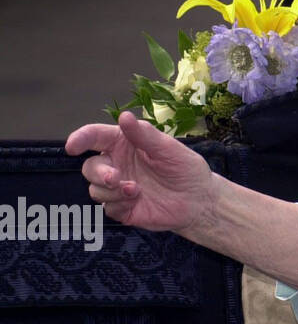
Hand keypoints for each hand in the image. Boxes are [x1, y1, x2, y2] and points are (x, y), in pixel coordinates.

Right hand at [66, 110, 216, 233]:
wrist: (198, 200)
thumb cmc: (185, 168)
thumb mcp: (168, 148)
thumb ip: (144, 135)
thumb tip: (124, 116)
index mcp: (125, 144)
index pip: (96, 137)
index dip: (80, 138)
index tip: (72, 146)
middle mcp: (117, 164)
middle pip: (89, 167)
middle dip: (98, 172)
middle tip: (114, 178)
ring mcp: (118, 187)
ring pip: (94, 189)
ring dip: (110, 191)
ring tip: (135, 190)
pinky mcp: (121, 208)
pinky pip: (107, 207)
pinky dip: (118, 204)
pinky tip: (137, 201)